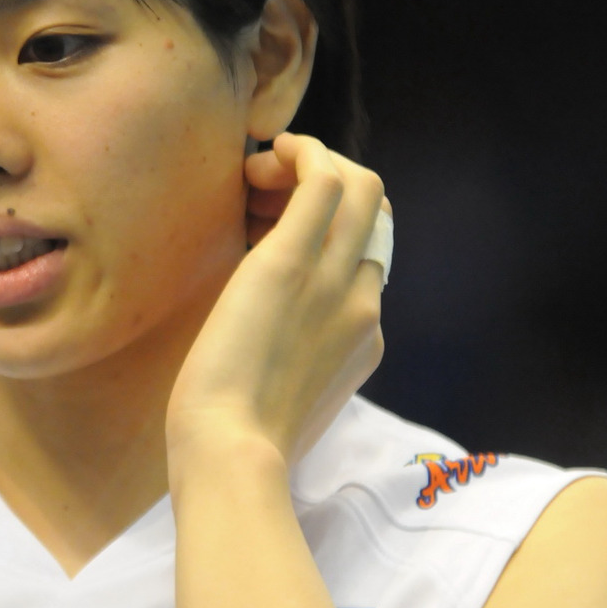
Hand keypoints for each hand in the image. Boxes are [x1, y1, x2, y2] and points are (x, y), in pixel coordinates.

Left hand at [166, 132, 386, 469]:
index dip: (328, 230)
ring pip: (360, 186)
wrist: (230, 454)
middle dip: (331, 182)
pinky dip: (302, 153)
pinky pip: (323, 180)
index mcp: (363, 338)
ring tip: (261, 173)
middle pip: (376, 212)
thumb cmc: (238, 439)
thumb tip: (264, 343)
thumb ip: (296, 362)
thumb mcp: (288, 398)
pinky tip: (270, 153)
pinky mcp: (289, 264)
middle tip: (268, 190)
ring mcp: (334, 281)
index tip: (272, 228)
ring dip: (313, 162)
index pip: (367, 258)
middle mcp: (363, 303)